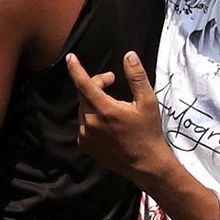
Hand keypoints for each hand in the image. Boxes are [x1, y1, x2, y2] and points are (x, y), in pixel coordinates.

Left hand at [66, 52, 175, 188]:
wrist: (146, 164)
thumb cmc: (148, 132)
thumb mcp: (148, 102)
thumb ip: (137, 76)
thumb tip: (129, 55)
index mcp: (105, 109)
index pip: (84, 83)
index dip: (76, 69)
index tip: (70, 58)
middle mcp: (91, 122)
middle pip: (84, 94)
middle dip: (96, 83)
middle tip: (112, 81)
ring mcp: (86, 135)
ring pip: (83, 108)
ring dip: (93, 101)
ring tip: (112, 104)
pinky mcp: (85, 145)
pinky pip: (83, 124)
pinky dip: (91, 118)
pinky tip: (106, 122)